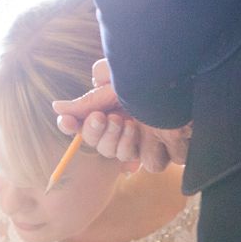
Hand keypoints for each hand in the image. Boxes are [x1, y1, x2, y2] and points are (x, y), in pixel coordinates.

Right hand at [52, 59, 190, 172]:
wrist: (183, 82)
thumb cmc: (150, 78)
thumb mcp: (114, 86)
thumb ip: (86, 102)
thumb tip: (56, 108)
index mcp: (113, 108)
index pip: (84, 125)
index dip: (73, 126)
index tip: (67, 122)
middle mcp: (127, 125)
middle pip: (99, 145)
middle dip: (100, 135)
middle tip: (109, 119)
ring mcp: (147, 139)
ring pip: (120, 157)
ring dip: (123, 143)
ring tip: (134, 124)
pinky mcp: (167, 150)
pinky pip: (150, 163)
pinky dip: (152, 149)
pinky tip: (157, 134)